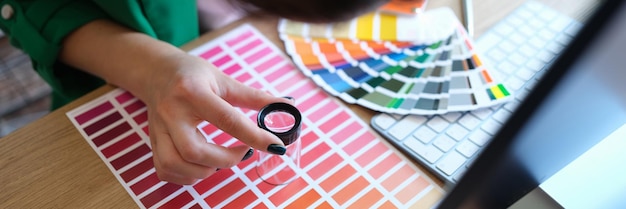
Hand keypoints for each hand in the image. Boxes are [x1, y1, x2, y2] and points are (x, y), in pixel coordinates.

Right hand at [141, 53, 291, 184]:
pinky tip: (202, 165)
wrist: (155, 71)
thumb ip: (255, 97)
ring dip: (205, 170)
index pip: (227, 119)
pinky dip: (187, 176)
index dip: (255, 136)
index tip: (275, 146)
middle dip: (226, 159)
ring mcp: (158, 129)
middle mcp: (171, 112)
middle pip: (195, 150)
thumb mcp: (224, 79)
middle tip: (244, 152)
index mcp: (192, 92)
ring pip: (176, 164)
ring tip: (221, 159)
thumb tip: (287, 105)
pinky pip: (166, 171)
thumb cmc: (192, 74)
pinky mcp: (153, 142)